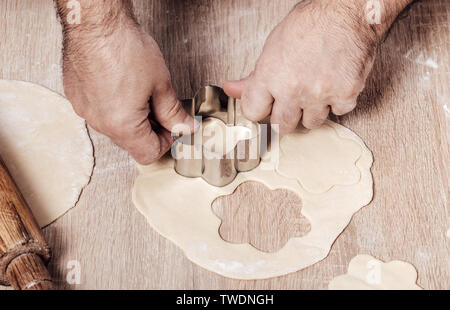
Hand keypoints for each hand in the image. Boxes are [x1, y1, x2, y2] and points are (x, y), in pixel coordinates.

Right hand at [62, 22, 195, 164]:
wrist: (96, 23)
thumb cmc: (124, 47)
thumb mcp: (161, 84)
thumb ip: (174, 112)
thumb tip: (184, 126)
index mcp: (122, 126)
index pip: (148, 154)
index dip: (166, 142)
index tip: (173, 127)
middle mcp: (100, 123)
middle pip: (131, 142)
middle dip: (151, 129)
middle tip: (162, 107)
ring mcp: (85, 111)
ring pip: (116, 128)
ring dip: (133, 119)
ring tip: (143, 93)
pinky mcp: (77, 97)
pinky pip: (101, 112)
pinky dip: (115, 107)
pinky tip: (124, 86)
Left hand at [224, 0, 379, 133]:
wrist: (347, 11)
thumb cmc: (311, 22)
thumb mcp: (273, 46)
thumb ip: (254, 76)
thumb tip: (232, 89)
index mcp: (270, 76)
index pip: (253, 113)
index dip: (260, 109)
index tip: (266, 107)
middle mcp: (293, 89)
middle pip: (281, 125)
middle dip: (285, 115)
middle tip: (292, 100)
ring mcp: (319, 94)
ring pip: (311, 123)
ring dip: (312, 111)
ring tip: (314, 89)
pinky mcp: (345, 94)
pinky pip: (338, 112)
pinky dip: (337, 102)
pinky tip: (334, 84)